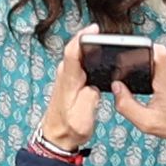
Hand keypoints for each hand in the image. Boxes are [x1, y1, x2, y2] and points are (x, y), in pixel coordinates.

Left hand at [35, 36, 105, 158]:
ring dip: (91, 48)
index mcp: (69, 81)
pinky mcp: (70, 79)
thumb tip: (96, 85)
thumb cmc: (68, 128)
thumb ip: (91, 98)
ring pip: (79, 54)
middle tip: (109, 36)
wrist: (57, 137)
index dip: (82, 37)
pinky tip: (101, 58)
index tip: (94, 29)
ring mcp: (67, 75)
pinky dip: (90, 57)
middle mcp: (65, 74)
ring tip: (108, 44)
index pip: (72, 52)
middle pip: (76, 48)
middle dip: (91, 39)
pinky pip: (80, 61)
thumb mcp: (83, 118)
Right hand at [119, 43, 165, 148]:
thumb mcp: (147, 122)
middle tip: (130, 77)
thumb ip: (126, 106)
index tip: (129, 57)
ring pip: (156, 61)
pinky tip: (150, 89)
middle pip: (152, 54)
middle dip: (137, 62)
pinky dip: (153, 74)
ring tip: (140, 85)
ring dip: (145, 70)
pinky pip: (162, 68)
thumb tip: (116, 88)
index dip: (141, 48)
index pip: (156, 50)